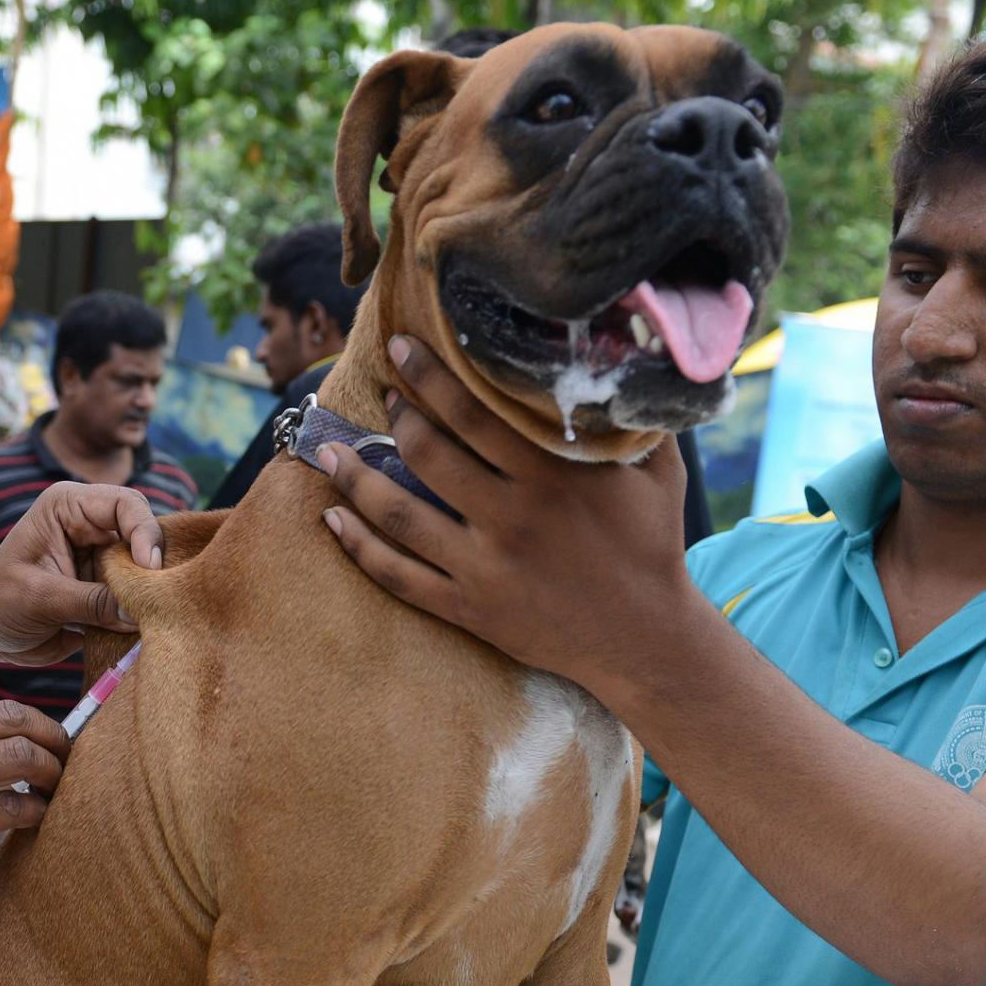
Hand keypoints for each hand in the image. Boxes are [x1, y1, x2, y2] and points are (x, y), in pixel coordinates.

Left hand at [0, 482, 165, 663]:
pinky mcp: (107, 590)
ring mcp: (102, 560)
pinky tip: (143, 631)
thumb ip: (90, 603)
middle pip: (145, 537)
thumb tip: (139, 611)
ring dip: (150, 596)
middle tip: (158, 602)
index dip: (144, 533)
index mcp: (69, 507)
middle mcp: (91, 527)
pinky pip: (137, 599)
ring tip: (153, 620)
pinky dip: (142, 615)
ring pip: (146, 572)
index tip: (148, 569)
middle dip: (154, 569)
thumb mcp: (40, 599)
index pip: (125, 505)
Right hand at [0, 697, 68, 916]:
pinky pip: (9, 808)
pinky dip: (34, 812)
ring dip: (52, 774)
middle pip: (12, 720)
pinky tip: (37, 819)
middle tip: (68, 760)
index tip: (49, 738)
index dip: (31, 721)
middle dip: (53, 739)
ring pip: (19, 757)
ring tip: (57, 790)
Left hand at [318, 335, 691, 698]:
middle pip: (427, 452)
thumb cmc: (652, 543)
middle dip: (396, 414)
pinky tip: (331, 521)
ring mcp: (483, 567)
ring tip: (328, 451)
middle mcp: (510, 517)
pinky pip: (398, 576)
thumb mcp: (657, 470)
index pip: (473, 411)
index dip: (429, 375)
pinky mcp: (468, 609)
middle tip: (383, 393)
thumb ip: (628, 416)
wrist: (646, 638)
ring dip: (353, 477)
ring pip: (396, 513)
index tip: (401, 347)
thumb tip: (618, 353)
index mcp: (552, 475)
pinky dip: (357, 548)